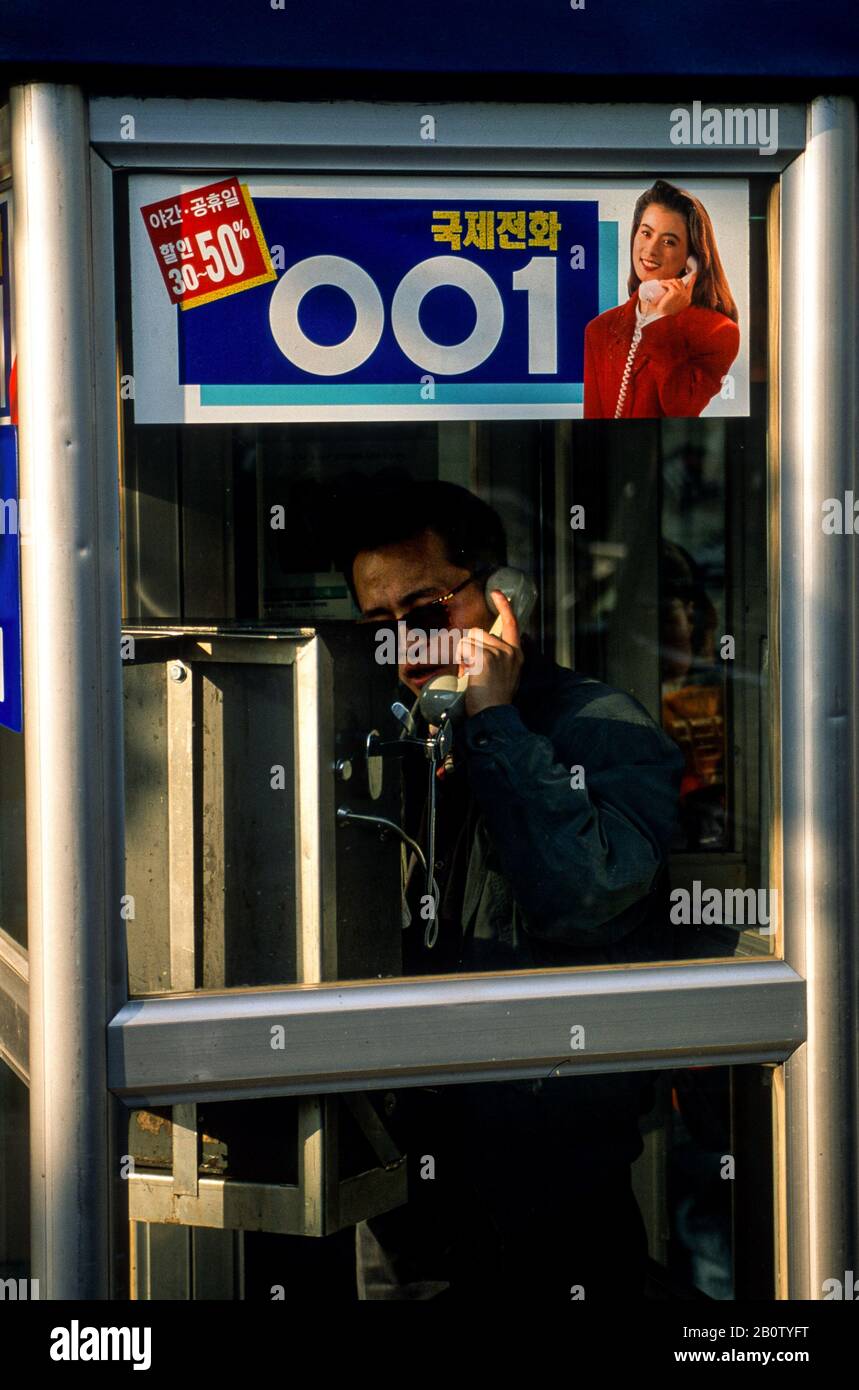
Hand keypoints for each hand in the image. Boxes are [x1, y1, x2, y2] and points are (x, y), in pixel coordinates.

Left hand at [459, 590, 523, 717]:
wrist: (493, 716)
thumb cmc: (493, 701)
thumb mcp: (503, 676)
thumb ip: (495, 659)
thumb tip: (472, 648)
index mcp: (516, 654)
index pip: (511, 624)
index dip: (504, 606)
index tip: (496, 594)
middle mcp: (510, 651)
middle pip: (478, 633)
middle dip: (468, 647)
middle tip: (469, 669)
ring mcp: (499, 653)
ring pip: (468, 640)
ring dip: (462, 655)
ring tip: (469, 674)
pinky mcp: (486, 657)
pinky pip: (463, 649)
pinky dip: (460, 660)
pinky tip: (467, 675)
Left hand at [654, 270, 695, 317]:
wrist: (661, 316)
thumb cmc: (665, 311)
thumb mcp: (674, 304)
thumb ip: (678, 297)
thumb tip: (675, 287)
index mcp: (687, 300)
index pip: (690, 287)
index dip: (692, 280)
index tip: (694, 274)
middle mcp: (686, 296)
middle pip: (681, 282)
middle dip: (673, 281)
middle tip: (665, 283)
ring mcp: (681, 294)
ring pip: (676, 281)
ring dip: (668, 281)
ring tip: (662, 283)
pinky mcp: (675, 292)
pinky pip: (670, 284)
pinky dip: (664, 283)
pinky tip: (661, 284)